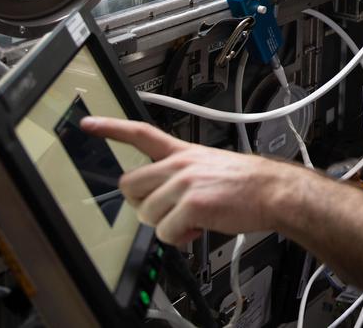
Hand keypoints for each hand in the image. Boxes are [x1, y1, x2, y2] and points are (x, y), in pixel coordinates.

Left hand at [82, 116, 294, 246]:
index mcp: (183, 151)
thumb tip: (158, 197)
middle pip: (130, 185)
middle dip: (143, 204)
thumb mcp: (209, 165)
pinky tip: (199, 228)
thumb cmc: (246, 183)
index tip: (88, 124)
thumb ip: (180, 175)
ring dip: (166, 224)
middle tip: (167, 209)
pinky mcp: (191, 204)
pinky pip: (166, 233)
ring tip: (192, 218)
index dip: (111, 128)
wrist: (274, 191)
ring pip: (147, 214)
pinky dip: (181, 238)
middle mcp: (180, 164)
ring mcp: (184, 183)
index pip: (141, 133)